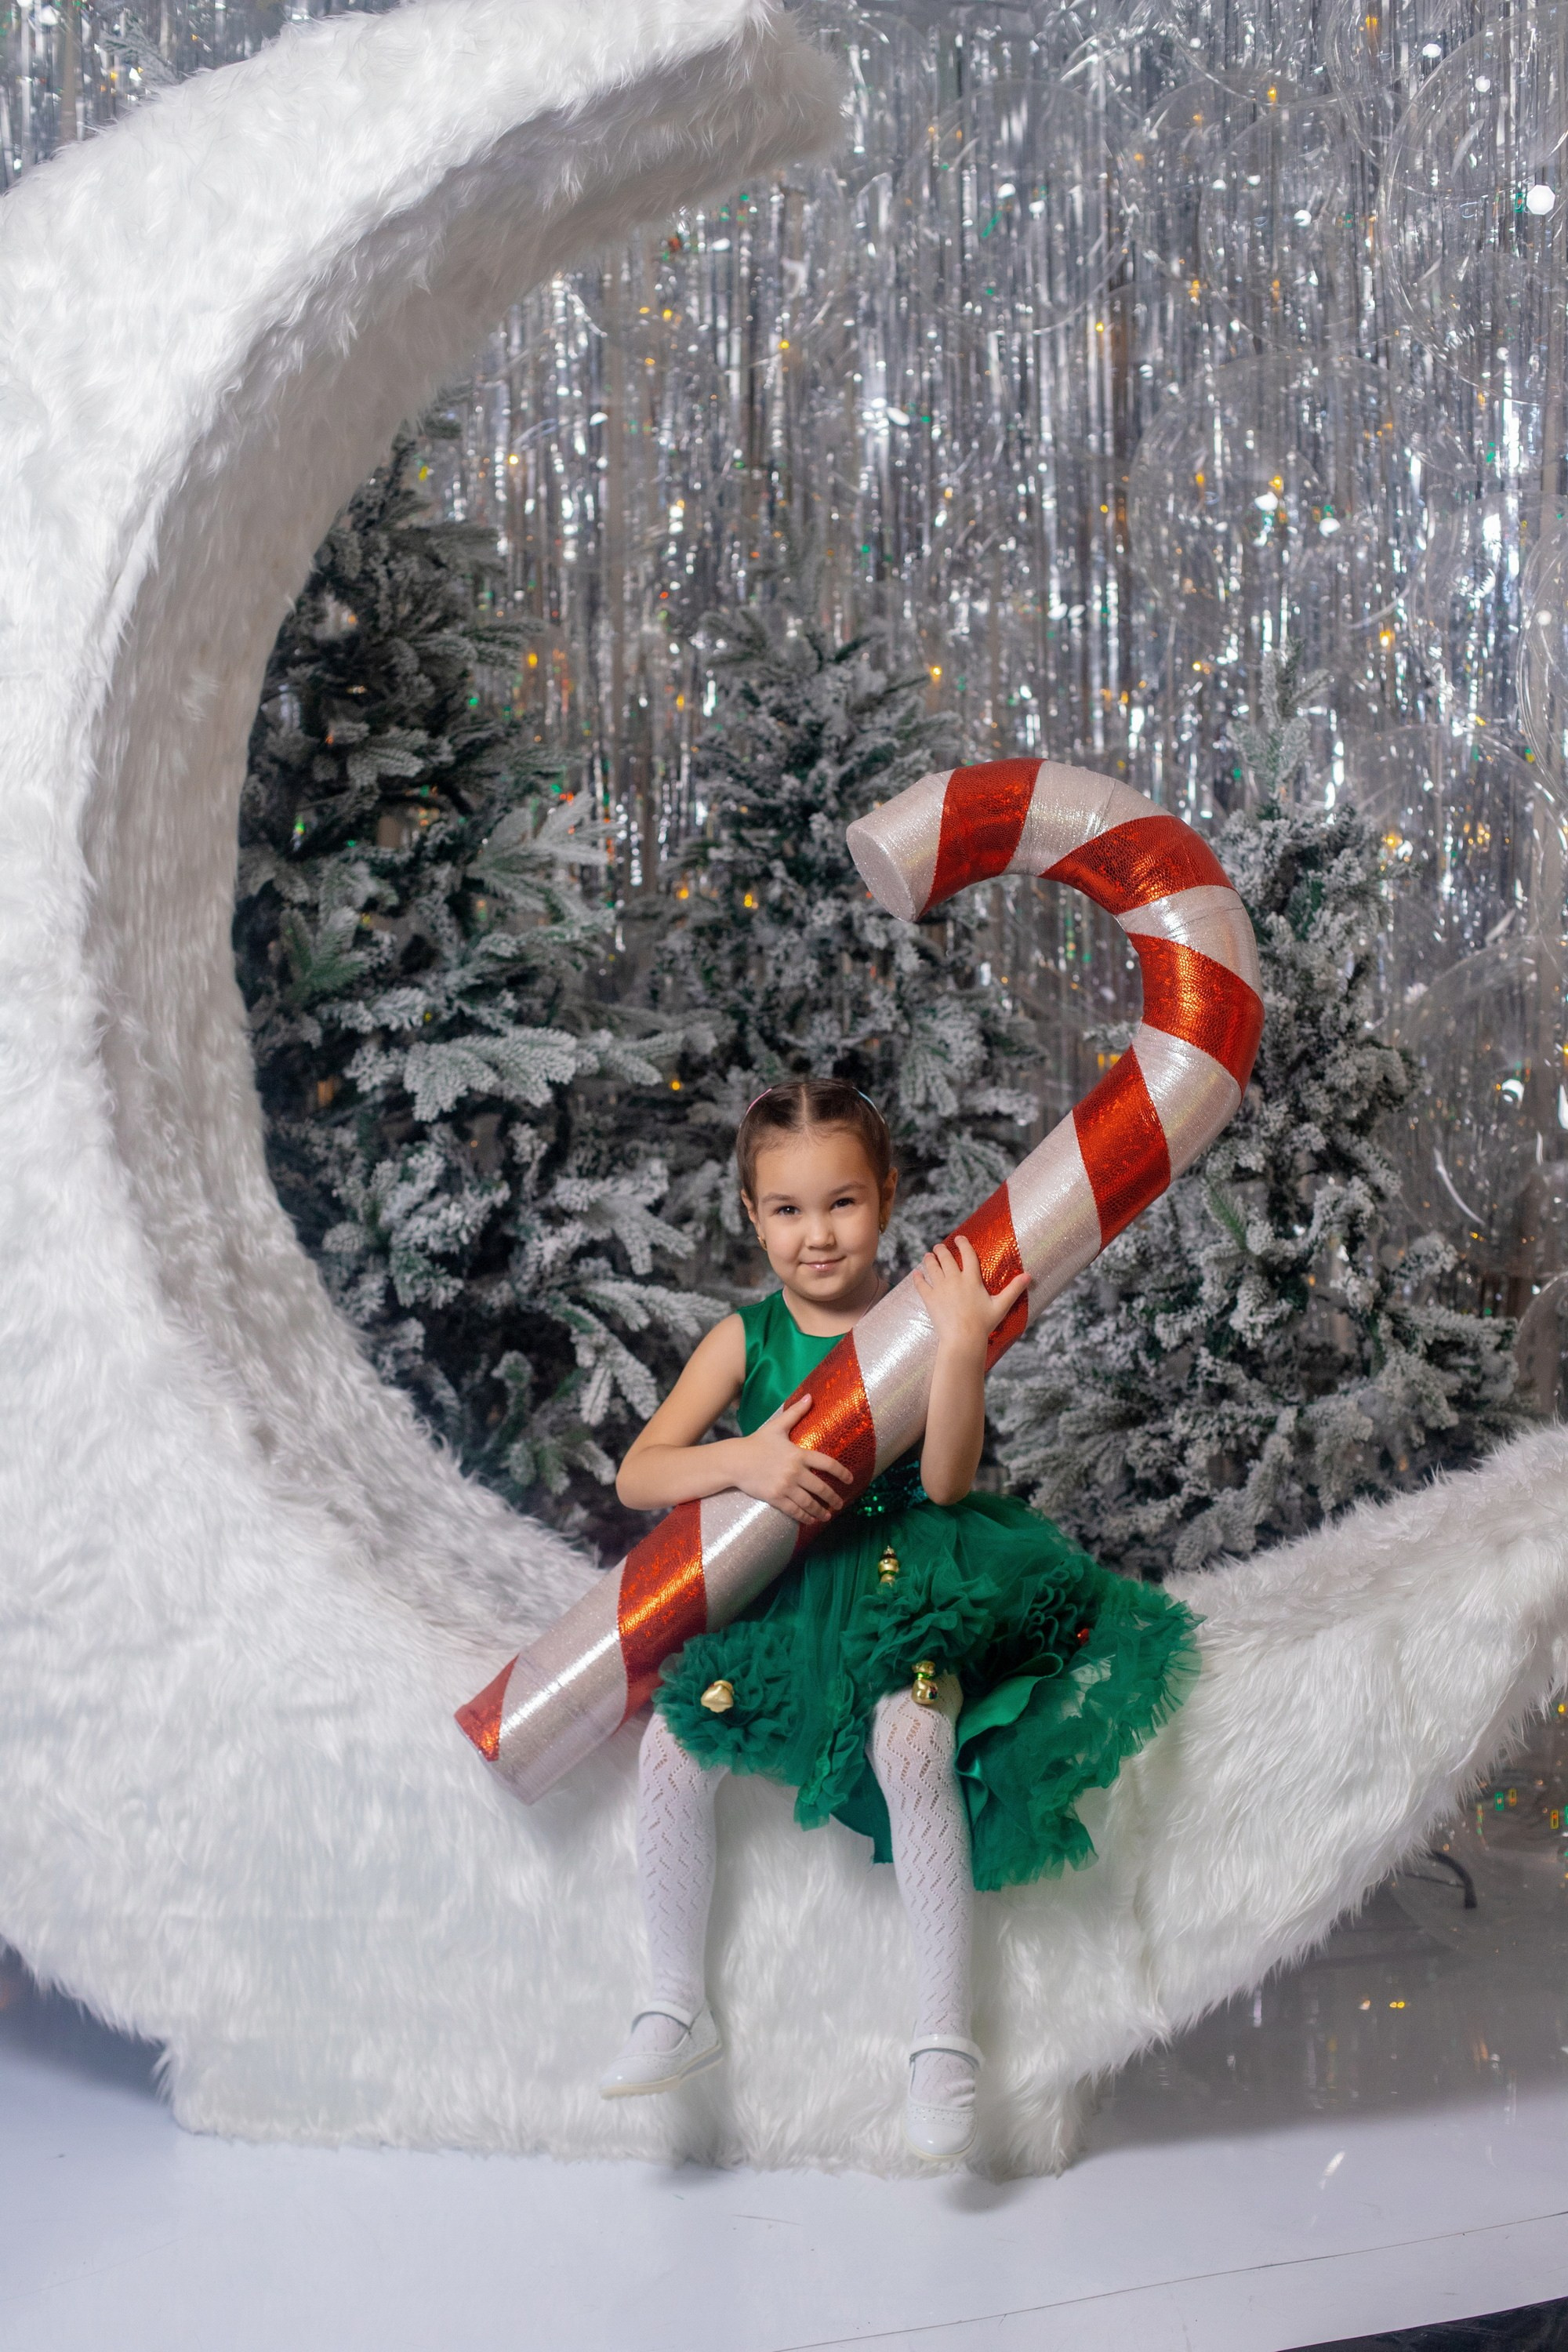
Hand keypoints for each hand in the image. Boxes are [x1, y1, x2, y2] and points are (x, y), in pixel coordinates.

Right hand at [730, 1393, 854, 1527]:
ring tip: (828, 1515)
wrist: (734, 1461)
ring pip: (809, 1502)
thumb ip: (795, 1413)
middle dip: (833, 1498)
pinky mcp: (775, 1497)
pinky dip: (804, 1517)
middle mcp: (794, 1472)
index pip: (827, 1464)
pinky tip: (811, 1520)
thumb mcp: (777, 1426)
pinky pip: (794, 1510)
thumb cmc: (756, 1443)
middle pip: (821, 1488)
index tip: (850, 1479)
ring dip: (821, 1511)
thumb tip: (810, 1396)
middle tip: (840, 1504)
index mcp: (798, 1454)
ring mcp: (785, 1486)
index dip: (841, 1473)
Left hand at [913, 1235, 1028, 1356]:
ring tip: (928, 1256)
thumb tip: (1029, 1276)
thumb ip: (1014, 1289)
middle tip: (939, 1247)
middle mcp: (954, 1279)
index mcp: (971, 1279)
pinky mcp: (930, 1299)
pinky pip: (921, 1285)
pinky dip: (917, 1278)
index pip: (967, 1254)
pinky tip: (915, 1274)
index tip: (959, 1238)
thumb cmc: (983, 1323)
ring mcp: (940, 1288)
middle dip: (941, 1250)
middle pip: (945, 1258)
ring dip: (929, 1259)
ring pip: (932, 1267)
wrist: (963, 1339)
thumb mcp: (1001, 1305)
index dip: (963, 1243)